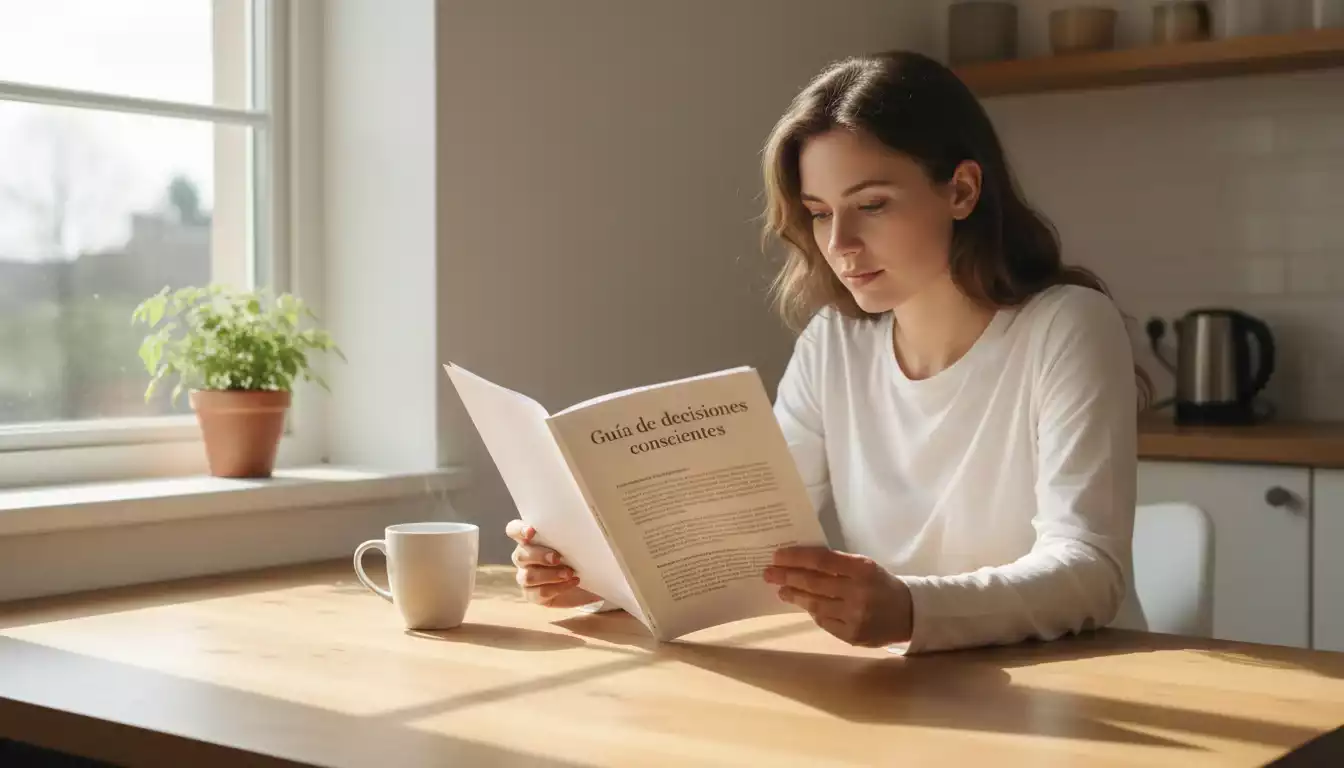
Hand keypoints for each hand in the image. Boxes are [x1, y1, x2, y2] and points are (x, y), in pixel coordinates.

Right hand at [505, 520, 600, 607]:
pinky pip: (539, 593)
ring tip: (569, 573)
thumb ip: (571, 534)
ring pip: (528, 576)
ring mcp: (526, 577)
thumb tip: (585, 526)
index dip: (518, 530)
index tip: (531, 532)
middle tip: (557, 558)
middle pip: (520, 555)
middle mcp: (524, 557)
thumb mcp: (577, 543)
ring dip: (550, 575)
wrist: (586, 581)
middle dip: (539, 556)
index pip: (513, 530)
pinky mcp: (533, 594)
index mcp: (529, 539)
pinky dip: (557, 588)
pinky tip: (572, 582)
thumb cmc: (577, 556)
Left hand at [764, 546, 913, 646]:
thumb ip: (836, 564)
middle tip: (768, 573)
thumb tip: (799, 562)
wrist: (909, 614)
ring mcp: (854, 616)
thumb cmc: (880, 584)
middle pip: (813, 583)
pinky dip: (812, 611)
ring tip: (781, 590)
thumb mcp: (864, 566)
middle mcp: (858, 592)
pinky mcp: (852, 635)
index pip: (821, 561)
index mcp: (862, 569)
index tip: (777, 556)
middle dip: (787, 577)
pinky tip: (804, 605)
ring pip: (815, 605)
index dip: (796, 558)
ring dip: (794, 596)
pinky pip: (823, 621)